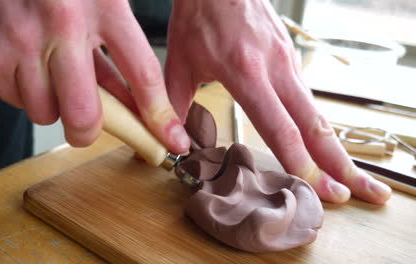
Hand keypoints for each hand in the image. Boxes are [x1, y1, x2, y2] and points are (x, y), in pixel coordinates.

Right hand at [0, 0, 189, 152]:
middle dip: (88, 131)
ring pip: (46, 113)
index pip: (142, 74)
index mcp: (104, 5)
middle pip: (85, 114)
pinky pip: (14, 99)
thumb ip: (115, 48)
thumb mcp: (97, 1)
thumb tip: (133, 104)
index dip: (160, 116)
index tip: (172, 139)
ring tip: (48, 73)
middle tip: (86, 126)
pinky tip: (23, 62)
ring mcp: (22, 40)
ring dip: (52, 104)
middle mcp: (63, 23)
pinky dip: (22, 91)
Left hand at [165, 0, 390, 203]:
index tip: (322, 191)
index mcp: (245, 72)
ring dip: (335, 147)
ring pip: (317, 112)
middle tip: (363, 193)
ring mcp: (288, 60)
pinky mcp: (291, 55)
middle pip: (315, 125)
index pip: (280, 129)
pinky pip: (307, 96)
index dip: (302, 164)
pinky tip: (322, 143)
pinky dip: (318, 125)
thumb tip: (176, 144)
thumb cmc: (198, 16)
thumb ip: (174, 107)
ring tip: (350, 175)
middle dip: (340, 164)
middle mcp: (276, 68)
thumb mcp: (179, 63)